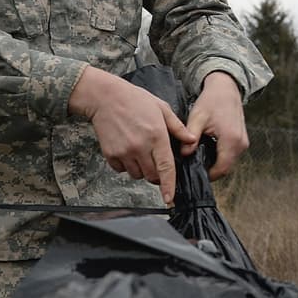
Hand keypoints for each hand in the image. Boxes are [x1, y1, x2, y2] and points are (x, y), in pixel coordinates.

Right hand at [68, 66, 194, 203]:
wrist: (106, 98)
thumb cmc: (135, 100)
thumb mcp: (162, 109)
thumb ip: (177, 127)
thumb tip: (191, 141)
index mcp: (156, 136)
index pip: (166, 168)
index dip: (169, 186)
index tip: (169, 199)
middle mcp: (140, 147)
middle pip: (152, 175)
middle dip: (157, 174)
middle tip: (155, 159)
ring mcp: (124, 152)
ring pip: (137, 175)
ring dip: (141, 169)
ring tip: (140, 149)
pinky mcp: (111, 154)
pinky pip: (122, 170)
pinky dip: (126, 165)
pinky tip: (127, 149)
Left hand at [183, 71, 248, 178]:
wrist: (226, 88)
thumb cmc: (212, 101)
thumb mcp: (197, 117)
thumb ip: (190, 137)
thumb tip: (184, 154)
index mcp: (231, 140)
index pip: (221, 169)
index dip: (207, 175)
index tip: (193, 172)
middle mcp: (241, 144)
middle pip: (225, 168)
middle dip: (210, 170)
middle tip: (193, 165)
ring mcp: (243, 143)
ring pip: (229, 163)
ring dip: (215, 164)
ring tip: (199, 158)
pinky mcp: (242, 140)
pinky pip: (231, 156)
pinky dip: (220, 157)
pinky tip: (208, 150)